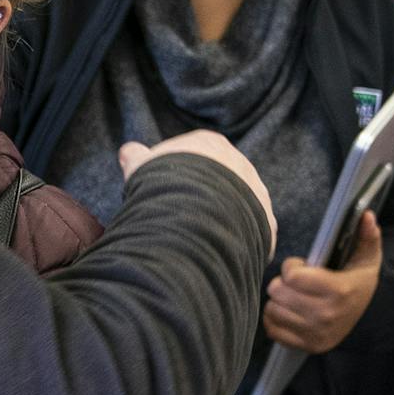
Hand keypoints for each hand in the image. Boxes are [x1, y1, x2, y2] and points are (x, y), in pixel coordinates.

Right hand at [120, 131, 277, 257]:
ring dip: (219, 219)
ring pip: (236, 207)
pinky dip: (231, 241)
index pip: (197, 154)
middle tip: (178, 214)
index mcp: (211, 144)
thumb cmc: (163, 182)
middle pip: (220, 181)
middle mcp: (240, 165)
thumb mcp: (140, 165)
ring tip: (194, 236)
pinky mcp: (264, 224)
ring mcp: (257, 194)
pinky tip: (212, 250)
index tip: (163, 187)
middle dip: (201, 195)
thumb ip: (135, 156)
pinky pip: (247, 233)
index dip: (177, 171)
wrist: (194, 211)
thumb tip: (128, 151)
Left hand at [264, 211, 382, 352]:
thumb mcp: (366, 258)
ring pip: (272, 309)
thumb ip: (366, 236)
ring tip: (294, 297)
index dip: (292, 267)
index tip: (302, 267)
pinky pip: (272, 329)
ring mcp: (315, 333)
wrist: (369, 317)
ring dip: (279, 301)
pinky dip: (275, 318)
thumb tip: (366, 215)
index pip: (292, 276)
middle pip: (277, 291)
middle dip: (283, 282)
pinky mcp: (306, 346)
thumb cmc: (358, 282)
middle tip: (296, 283)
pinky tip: (289, 311)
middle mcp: (326, 315)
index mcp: (338, 291)